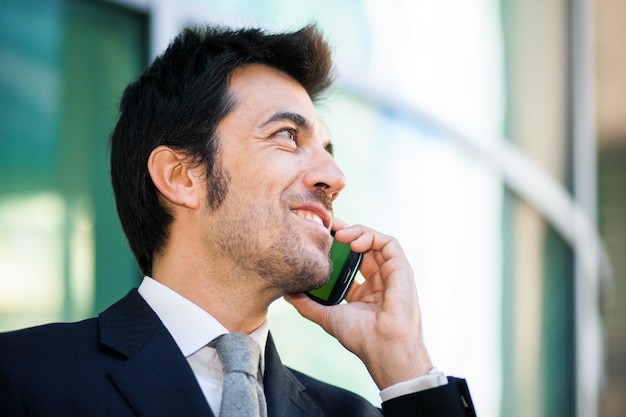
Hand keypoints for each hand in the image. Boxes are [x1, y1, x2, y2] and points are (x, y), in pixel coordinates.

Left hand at [284, 223, 432, 389]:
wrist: (383, 345)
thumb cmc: (360, 336)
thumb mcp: (326, 316)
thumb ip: (307, 304)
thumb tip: (287, 292)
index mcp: (363, 292)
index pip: (348, 263)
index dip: (335, 249)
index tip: (319, 238)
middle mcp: (378, 281)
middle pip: (361, 248)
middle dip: (344, 233)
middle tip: (327, 226)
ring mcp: (390, 274)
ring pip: (375, 241)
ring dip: (356, 232)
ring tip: (339, 235)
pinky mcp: (401, 268)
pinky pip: (389, 243)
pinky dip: (371, 237)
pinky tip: (354, 242)